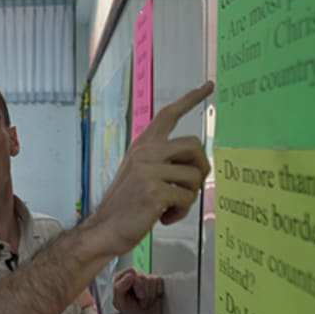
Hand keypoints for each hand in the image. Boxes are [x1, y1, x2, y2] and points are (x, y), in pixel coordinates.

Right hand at [87, 81, 212, 255]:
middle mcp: (145, 152)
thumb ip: (162, 161)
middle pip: (195, 145)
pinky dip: (181, 211)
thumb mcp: (140, 174)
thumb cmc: (127, 205)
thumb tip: (197, 164)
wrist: (106, 228)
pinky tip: (164, 217)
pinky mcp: (154, 190)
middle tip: (191, 187)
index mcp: (142, 146)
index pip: (168, 114)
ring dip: (189, 196)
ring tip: (170, 206)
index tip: (209, 85)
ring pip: (194, 175)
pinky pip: (187, 197)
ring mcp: (148, 170)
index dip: (190, 98)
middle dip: (201, 168)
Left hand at [113, 268, 163, 313]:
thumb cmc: (128, 311)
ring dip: (151, 296)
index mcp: (121, 278)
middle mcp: (133, 276)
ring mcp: (144, 278)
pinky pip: (159, 281)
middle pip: (143, 277)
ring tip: (146, 302)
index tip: (138, 297)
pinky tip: (153, 298)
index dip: (137, 285)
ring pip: (152, 279)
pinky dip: (158, 292)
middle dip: (145, 294)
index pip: (131, 272)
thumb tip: (130, 277)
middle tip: (141, 303)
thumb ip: (119, 288)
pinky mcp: (155, 282)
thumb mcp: (119, 302)